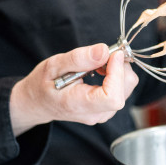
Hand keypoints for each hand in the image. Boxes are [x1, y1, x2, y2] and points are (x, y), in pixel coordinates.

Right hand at [9, 43, 138, 135]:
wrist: (38, 102)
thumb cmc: (43, 84)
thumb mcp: (53, 66)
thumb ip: (78, 59)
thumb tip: (104, 50)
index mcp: (80, 105)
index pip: (112, 97)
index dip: (117, 73)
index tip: (112, 54)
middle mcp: (95, 114)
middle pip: (123, 91)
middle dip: (120, 67)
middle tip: (103, 54)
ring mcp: (103, 113)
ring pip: (127, 89)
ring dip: (119, 70)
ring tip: (98, 63)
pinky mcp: (107, 109)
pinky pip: (123, 90)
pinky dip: (117, 75)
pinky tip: (101, 70)